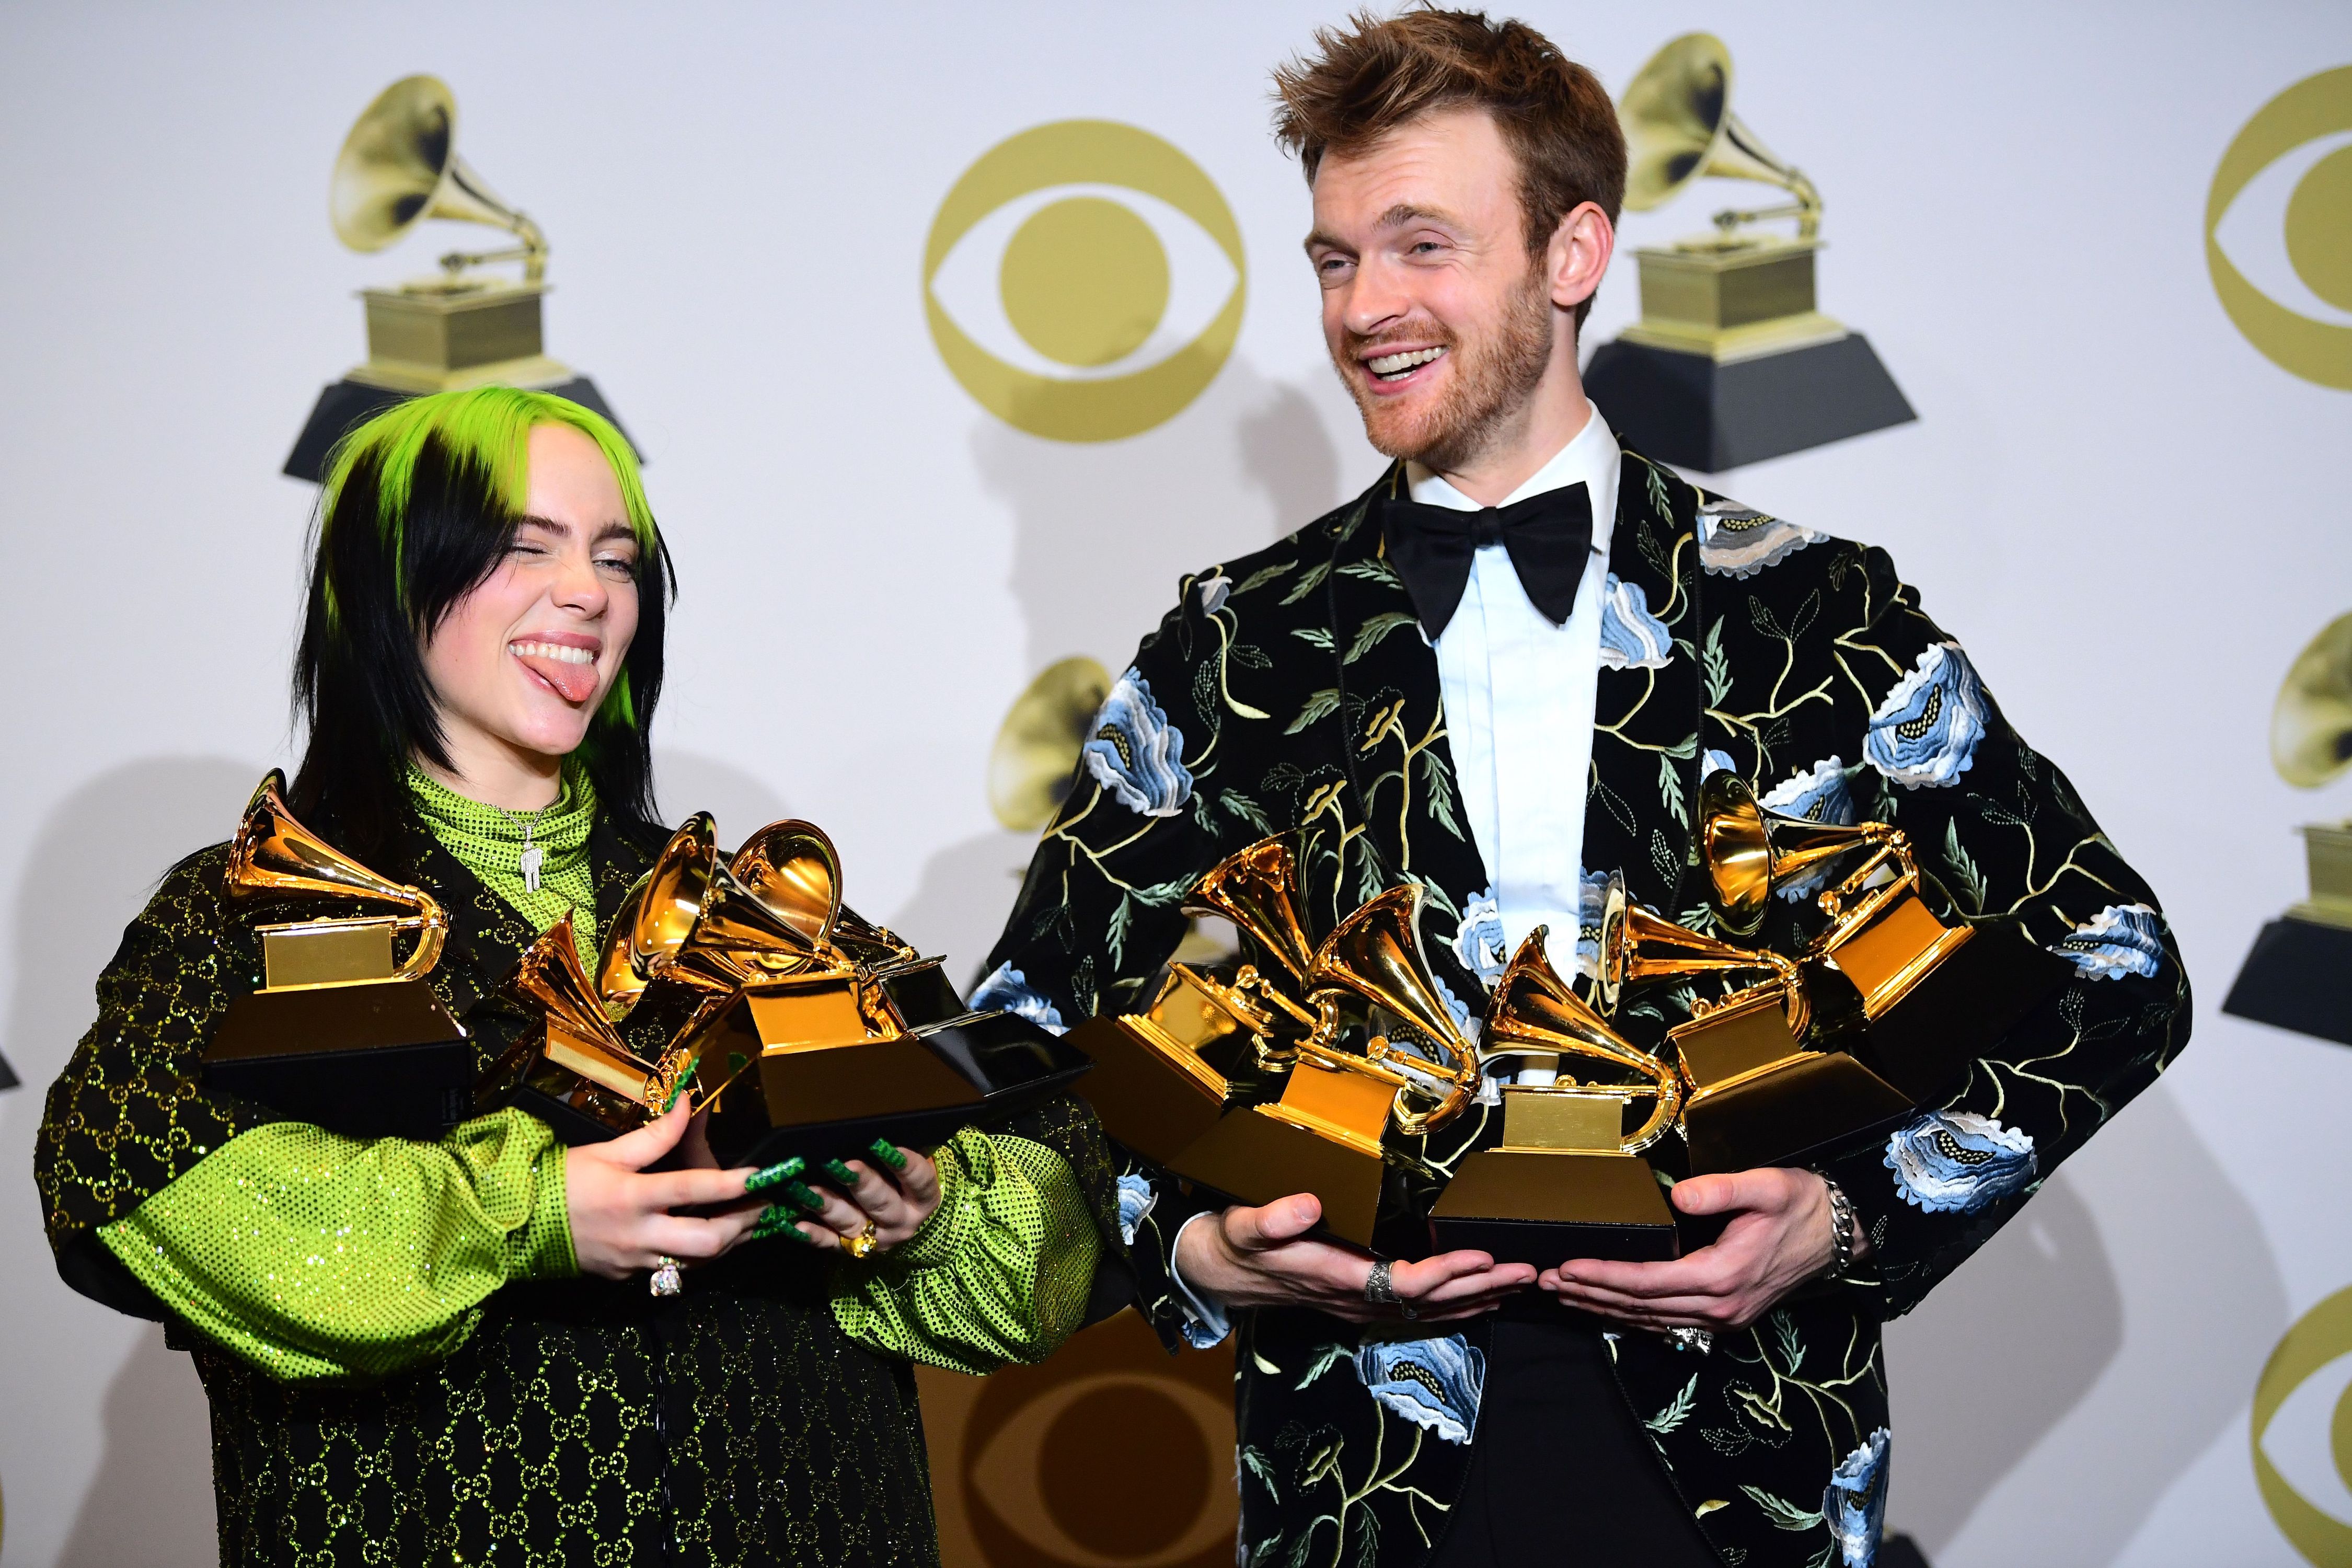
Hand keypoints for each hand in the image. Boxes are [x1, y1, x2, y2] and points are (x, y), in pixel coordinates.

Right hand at [565, 1100, 764, 1278]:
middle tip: (765, 1208)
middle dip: (742, 1226)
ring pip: (695, 1263)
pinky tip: (710, 1239)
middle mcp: (639, 1234)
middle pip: (706, 1241)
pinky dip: (696, 1257)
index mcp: (633, 1196)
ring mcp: (634, 1261)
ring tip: (748, 1223)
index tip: (764, 1176)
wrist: (518, 1226)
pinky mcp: (628, 1277)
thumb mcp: (608, 1151)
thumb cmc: (564, 1181)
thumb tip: (688, 1104)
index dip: (733, 1184)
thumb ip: (655, 1135)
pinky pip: (673, 1272)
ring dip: (726, 1245)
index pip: (693, 1189)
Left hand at [756, 1143, 941, 1254]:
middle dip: (862, 1183)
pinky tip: (796, 1225)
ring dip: (829, 1205)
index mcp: (922, 1200)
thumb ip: (900, 1153)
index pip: (918, 1180)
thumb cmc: (906, 1182)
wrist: (906, 1223)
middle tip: (844, 1165)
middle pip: (882, 1203)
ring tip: (808, 1190)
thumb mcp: (914, 1169)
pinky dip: (814, 1235)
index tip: (886, 1144)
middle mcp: (901, 1221)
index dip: (905, 1164)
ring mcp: (876, 1239)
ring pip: (852, 1222)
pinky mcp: (852, 1249)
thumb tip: (875, 1125)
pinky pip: (831, 1243)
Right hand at [1172, 1193, 1534, 1322]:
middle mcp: (1354, 1300)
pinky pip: (1419, 1309)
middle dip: (1482, 1287)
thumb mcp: (1243, 1225)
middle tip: (1528, 1271)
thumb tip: (1308, 1205)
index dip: (1446, 1273)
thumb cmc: (1234, 1244)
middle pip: (1430, 1302)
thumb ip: (1272, 1218)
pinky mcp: (1361, 1302)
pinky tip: (1481, 1298)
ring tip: (1520, 1283)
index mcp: (1335, 1279)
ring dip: (1478, 1298)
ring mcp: (1360, 1306)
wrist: (1216, 1272)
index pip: (1403, 1283)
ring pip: (1430, 1310)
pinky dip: (1455, 1305)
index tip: (1482, 1257)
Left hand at [1539, 1168, 1860, 1331]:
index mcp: (1724, 1275)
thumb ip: (1723, 1190)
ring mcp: (1725, 1317)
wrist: (1841, 1234)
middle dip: (1591, 1295)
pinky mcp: (1728, 1316)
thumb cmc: (1802, 1206)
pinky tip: (1610, 1308)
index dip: (1604, 1276)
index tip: (1566, 1267)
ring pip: (1652, 1319)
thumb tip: (1682, 1194)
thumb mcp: (1768, 1186)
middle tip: (1547, 1283)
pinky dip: (1634, 1316)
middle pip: (1641, 1306)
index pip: (1648, 1281)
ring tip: (1565, 1295)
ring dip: (1605, 1308)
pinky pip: (1670, 1323)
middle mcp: (1721, 1306)